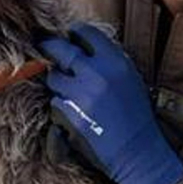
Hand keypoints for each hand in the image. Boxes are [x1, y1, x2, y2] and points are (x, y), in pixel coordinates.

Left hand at [40, 23, 182, 183]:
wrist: (137, 151)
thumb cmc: (135, 115)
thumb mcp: (130, 78)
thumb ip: (107, 60)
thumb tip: (80, 44)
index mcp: (115, 61)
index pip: (85, 32)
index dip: (73, 33)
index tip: (68, 37)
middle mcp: (97, 73)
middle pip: (60, 49)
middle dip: (51, 49)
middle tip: (45, 49)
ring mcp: (80, 94)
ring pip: (53, 78)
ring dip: (58, 83)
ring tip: (74, 95)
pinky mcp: (69, 115)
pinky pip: (55, 102)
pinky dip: (60, 106)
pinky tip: (75, 115)